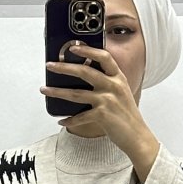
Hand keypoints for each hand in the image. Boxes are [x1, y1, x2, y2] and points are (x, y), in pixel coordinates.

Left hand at [40, 42, 154, 158]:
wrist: (137, 136)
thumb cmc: (127, 115)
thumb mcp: (121, 93)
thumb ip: (108, 82)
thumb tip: (84, 76)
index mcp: (118, 77)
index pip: (103, 56)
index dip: (87, 50)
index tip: (73, 47)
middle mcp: (113, 86)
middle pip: (84, 71)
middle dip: (64, 67)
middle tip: (50, 65)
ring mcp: (107, 100)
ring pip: (76, 93)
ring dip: (57, 91)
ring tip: (45, 90)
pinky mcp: (102, 115)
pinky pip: (80, 117)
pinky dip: (69, 120)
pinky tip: (62, 121)